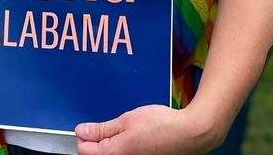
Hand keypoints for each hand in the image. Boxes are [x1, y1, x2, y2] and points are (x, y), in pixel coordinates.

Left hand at [75, 105, 222, 154]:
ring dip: (111, 146)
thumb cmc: (162, 125)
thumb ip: (101, 129)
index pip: (83, 150)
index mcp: (114, 154)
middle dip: (96, 143)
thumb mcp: (127, 120)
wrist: (190, 134)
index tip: (90, 127)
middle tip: (109, 129)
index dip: (84, 135)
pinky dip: (123, 150)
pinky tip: (134, 141)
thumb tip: (82, 132)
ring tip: (125, 134)